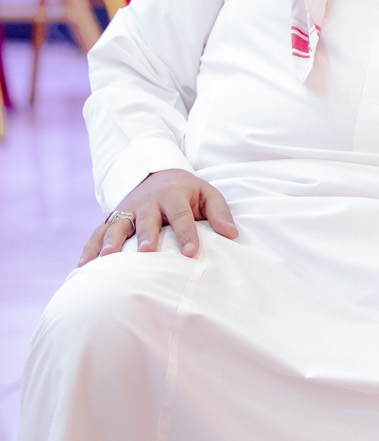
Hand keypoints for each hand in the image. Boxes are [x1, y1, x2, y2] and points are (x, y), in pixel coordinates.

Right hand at [79, 168, 238, 265]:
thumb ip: (220, 213)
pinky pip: (97, 233)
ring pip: (117, 225)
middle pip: (146, 219)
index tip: (192, 252)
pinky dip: (90, 248)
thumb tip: (232, 234)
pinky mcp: (112, 218)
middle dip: (146, 236)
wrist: (157, 175)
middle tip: (146, 253)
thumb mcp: (207, 194)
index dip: (187, 233)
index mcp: (173, 194)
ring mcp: (127, 210)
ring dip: (112, 241)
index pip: (181, 215)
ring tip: (108, 258)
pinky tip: (84, 265)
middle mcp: (147, 202)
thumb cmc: (187, 192)